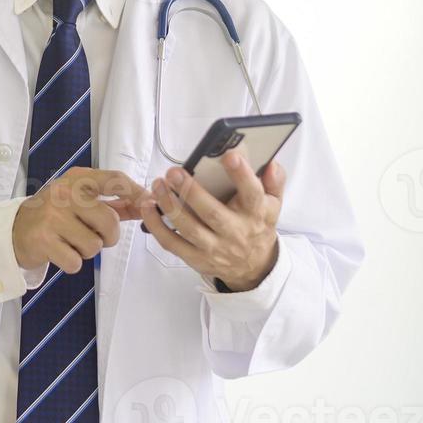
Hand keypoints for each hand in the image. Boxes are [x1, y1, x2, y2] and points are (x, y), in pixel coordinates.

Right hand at [12, 168, 146, 273]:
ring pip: (95, 245)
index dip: (137, 194)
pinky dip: (72, 262)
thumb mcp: (81, 199)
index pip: (115, 180)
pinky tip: (60, 250)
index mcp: (77, 178)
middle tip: (94, 235)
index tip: (149, 205)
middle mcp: (64, 192)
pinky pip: (76, 262)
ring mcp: (52, 216)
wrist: (14, 230)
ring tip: (71, 241)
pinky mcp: (43, 240)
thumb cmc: (55, 214)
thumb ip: (115, 202)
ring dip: (88, 250)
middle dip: (108, 236)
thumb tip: (148, 206)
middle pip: (110, 222)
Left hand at [139, 146, 285, 289]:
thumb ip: (274, 181)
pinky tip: (148, 206)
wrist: (253, 267)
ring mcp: (214, 248)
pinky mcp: (196, 258)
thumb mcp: (273, 204)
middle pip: (212, 213)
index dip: (242, 175)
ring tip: (158, 185)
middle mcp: (235, 232)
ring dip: (169, 206)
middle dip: (191, 192)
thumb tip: (272, 163)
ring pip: (189, 228)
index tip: (230, 155)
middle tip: (174, 172)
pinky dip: (156, 226)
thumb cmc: (257, 226)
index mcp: (256, 214)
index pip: (252, 194)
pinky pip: (172, 243)